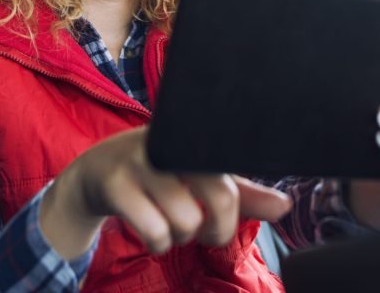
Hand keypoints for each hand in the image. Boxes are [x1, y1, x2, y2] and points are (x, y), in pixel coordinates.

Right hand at [39, 126, 291, 258]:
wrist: (93, 172)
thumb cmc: (157, 174)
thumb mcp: (198, 177)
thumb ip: (241, 193)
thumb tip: (286, 206)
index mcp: (196, 137)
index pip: (235, 170)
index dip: (235, 204)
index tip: (220, 214)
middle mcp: (171, 141)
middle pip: (222, 196)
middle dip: (216, 229)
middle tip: (201, 228)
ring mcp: (142, 160)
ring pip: (187, 220)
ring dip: (180, 236)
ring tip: (168, 222)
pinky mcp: (117, 183)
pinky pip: (155, 232)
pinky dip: (158, 243)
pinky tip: (149, 230)